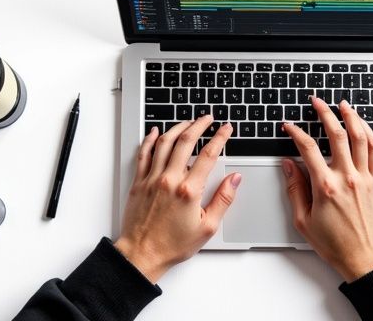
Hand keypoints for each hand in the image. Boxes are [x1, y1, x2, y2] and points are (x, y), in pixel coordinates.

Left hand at [114, 115, 240, 282]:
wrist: (142, 254)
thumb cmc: (172, 245)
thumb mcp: (207, 228)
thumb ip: (223, 200)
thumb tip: (234, 179)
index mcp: (189, 191)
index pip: (208, 155)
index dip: (220, 138)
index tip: (226, 129)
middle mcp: (169, 180)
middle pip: (186, 141)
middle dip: (199, 125)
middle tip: (207, 118)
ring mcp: (152, 179)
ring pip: (165, 142)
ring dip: (178, 127)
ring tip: (188, 121)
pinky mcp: (139, 182)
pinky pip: (144, 154)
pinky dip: (150, 140)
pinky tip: (156, 132)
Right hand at [281, 98, 372, 282]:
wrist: (366, 257)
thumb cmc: (336, 244)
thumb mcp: (304, 220)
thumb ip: (295, 189)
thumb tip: (289, 166)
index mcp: (325, 187)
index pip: (307, 148)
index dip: (296, 132)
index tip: (289, 126)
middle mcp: (347, 178)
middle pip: (336, 134)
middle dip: (324, 113)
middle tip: (317, 102)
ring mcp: (365, 178)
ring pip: (360, 137)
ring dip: (351, 116)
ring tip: (343, 104)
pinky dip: (369, 133)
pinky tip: (363, 126)